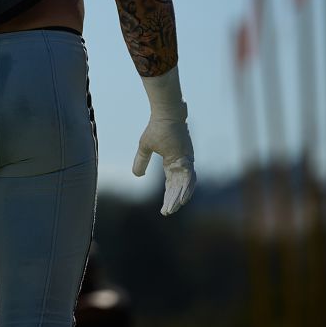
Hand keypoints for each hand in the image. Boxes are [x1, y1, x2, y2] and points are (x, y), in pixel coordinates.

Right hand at [132, 67, 196, 215]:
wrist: (166, 114)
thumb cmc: (157, 127)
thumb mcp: (145, 147)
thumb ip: (141, 161)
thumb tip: (137, 176)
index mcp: (172, 163)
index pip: (171, 184)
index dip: (168, 196)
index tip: (164, 209)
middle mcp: (182, 164)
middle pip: (179, 187)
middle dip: (173, 200)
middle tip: (168, 212)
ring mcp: (187, 161)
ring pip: (185, 184)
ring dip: (180, 197)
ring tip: (174, 208)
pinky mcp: (188, 158)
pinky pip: (188, 177)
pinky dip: (186, 188)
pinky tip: (182, 198)